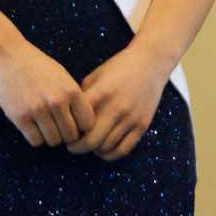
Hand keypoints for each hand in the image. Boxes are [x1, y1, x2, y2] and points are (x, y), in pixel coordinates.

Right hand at [0, 38, 95, 147]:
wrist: (7, 56)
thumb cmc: (37, 66)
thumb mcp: (63, 77)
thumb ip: (74, 97)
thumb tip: (83, 124)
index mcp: (72, 91)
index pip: (88, 123)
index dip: (82, 127)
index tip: (75, 125)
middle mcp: (57, 102)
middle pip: (71, 135)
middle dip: (66, 135)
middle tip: (59, 128)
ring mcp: (38, 110)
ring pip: (53, 141)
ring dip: (51, 137)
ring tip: (46, 127)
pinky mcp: (20, 117)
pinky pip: (35, 141)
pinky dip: (36, 138)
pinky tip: (34, 128)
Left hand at [66, 41, 173, 160]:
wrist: (151, 62)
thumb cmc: (119, 67)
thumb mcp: (96, 76)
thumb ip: (82, 97)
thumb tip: (67, 119)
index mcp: (101, 94)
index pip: (76, 122)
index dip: (67, 131)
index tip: (64, 131)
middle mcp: (116, 108)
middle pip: (90, 141)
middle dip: (76, 147)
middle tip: (72, 145)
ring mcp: (131, 118)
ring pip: (106, 147)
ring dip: (94, 150)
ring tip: (90, 143)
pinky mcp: (142, 124)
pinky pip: (123, 149)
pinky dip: (110, 154)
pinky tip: (104, 148)